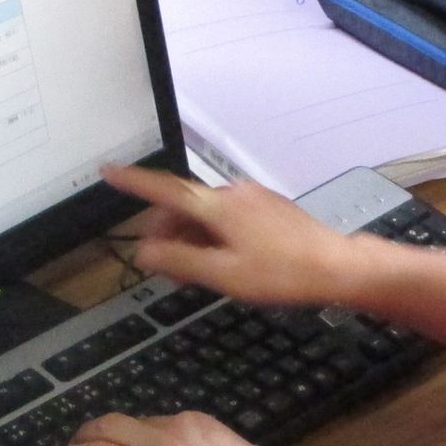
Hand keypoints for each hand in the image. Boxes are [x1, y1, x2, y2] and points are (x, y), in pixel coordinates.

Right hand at [100, 163, 361, 306]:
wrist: (336, 267)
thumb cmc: (284, 272)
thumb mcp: (223, 274)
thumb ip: (179, 260)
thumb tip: (144, 253)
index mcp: (219, 206)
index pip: (164, 189)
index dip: (133, 182)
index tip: (110, 171)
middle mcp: (234, 193)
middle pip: (183, 204)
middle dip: (166, 230)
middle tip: (163, 265)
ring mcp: (253, 198)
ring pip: (206, 213)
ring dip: (190, 236)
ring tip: (194, 270)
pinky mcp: (267, 208)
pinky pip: (226, 216)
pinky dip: (212, 234)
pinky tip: (220, 259)